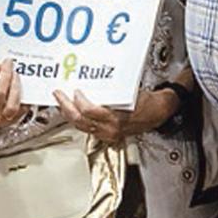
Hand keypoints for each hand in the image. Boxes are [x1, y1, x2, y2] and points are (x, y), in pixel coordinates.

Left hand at [54, 87, 174, 143]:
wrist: (158, 113)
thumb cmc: (147, 102)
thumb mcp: (129, 92)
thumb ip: (109, 91)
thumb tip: (91, 81)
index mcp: (116, 118)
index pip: (89, 112)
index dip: (78, 101)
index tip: (75, 91)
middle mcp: (110, 129)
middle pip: (80, 121)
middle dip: (66, 107)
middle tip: (58, 95)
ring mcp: (108, 135)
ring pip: (81, 127)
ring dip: (69, 114)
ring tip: (62, 102)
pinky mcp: (108, 136)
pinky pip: (88, 129)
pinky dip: (78, 120)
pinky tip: (73, 111)